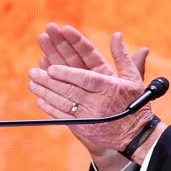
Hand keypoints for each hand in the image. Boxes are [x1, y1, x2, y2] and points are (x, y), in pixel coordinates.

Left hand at [28, 25, 158, 170]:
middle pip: (70, 89)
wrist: (137, 135)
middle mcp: (99, 101)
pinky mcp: (84, 128)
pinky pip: (64, 117)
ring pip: (64, 102)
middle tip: (33, 71)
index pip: (85, 77)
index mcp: (110, 86)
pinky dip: (51, 108)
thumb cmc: (135, 102)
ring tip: (33, 81)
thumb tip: (116, 35)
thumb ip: (122, 56)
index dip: (67, 73)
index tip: (51, 66)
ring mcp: (90, 116)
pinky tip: (40, 99)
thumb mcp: (133, 77)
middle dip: (50, 80)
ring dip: (46, 91)